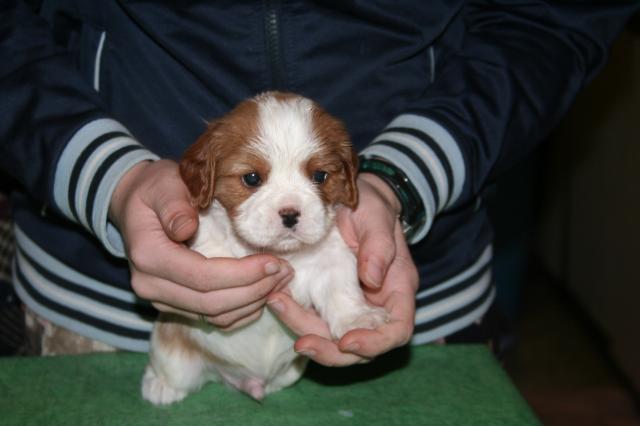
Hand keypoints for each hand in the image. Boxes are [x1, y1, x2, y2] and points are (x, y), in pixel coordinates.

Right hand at [109, 160, 293, 329]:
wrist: (136, 204)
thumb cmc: (156, 189)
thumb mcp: (164, 185)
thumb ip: (174, 205)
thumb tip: (185, 228)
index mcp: (148, 256)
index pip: (202, 276)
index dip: (242, 274)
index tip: (274, 262)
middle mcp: (150, 285)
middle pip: (211, 303)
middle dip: (254, 290)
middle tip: (286, 271)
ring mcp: (162, 299)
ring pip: (215, 315)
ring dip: (253, 302)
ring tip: (282, 280)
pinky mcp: (175, 304)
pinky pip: (214, 318)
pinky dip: (242, 310)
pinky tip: (265, 292)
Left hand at [267, 173, 417, 365]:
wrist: (351, 200)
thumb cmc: (371, 206)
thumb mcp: (377, 216)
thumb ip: (378, 245)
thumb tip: (371, 278)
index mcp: (396, 290)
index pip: (396, 331)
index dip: (375, 344)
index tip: (347, 341)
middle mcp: (374, 305)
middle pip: (361, 348)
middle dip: (332, 352)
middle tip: (304, 344)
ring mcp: (349, 305)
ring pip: (331, 336)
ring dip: (305, 332)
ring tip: (279, 306)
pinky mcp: (325, 298)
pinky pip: (312, 317)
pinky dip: (294, 314)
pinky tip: (276, 298)